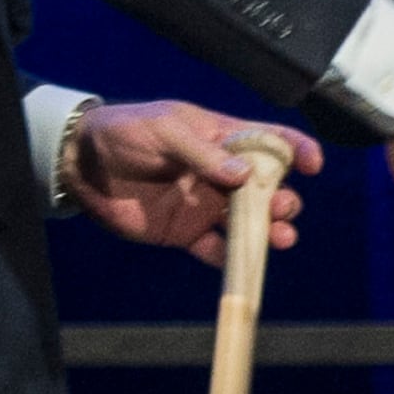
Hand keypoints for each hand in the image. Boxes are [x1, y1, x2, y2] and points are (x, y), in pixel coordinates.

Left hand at [67, 101, 320, 262]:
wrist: (81, 164)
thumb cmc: (125, 132)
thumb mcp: (165, 131)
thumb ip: (203, 153)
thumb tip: (244, 176)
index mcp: (222, 138)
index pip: (271, 141)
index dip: (297, 150)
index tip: (312, 165)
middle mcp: (221, 173)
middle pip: (268, 189)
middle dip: (283, 200)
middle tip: (281, 209)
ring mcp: (205, 205)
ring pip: (249, 223)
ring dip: (268, 232)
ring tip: (279, 240)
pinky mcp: (185, 233)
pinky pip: (215, 250)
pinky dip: (230, 259)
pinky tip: (237, 262)